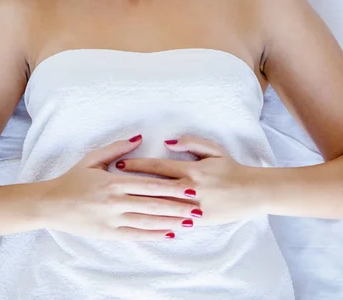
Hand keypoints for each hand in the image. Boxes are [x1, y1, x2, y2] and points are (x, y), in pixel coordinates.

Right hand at [39, 135, 201, 240]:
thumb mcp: (93, 158)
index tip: (190, 187)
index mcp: (113, 181)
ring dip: (170, 221)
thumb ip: (117, 149)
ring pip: (147, 221)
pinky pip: (135, 234)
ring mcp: (112, 220)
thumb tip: (139, 138)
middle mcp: (115, 202)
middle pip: (153, 204)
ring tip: (189, 221)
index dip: (172, 187)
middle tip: (198, 207)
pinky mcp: (108, 233)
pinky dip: (154, 234)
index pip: (149, 185)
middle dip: (178, 206)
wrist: (51, 204)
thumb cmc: (72, 179)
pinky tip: (169, 232)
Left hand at [116, 135, 264, 224]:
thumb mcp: (213, 149)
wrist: (251, 193)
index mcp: (191, 169)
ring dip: (140, 203)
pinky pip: (173, 221)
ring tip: (121, 202)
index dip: (137, 165)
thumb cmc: (231, 168)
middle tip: (112, 184)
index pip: (157, 166)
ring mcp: (192, 207)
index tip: (120, 164)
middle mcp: (189, 189)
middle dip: (132, 185)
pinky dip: (158, 221)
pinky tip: (142, 221)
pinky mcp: (197, 221)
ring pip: (160, 206)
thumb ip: (191, 143)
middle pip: (154, 186)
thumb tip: (169, 142)